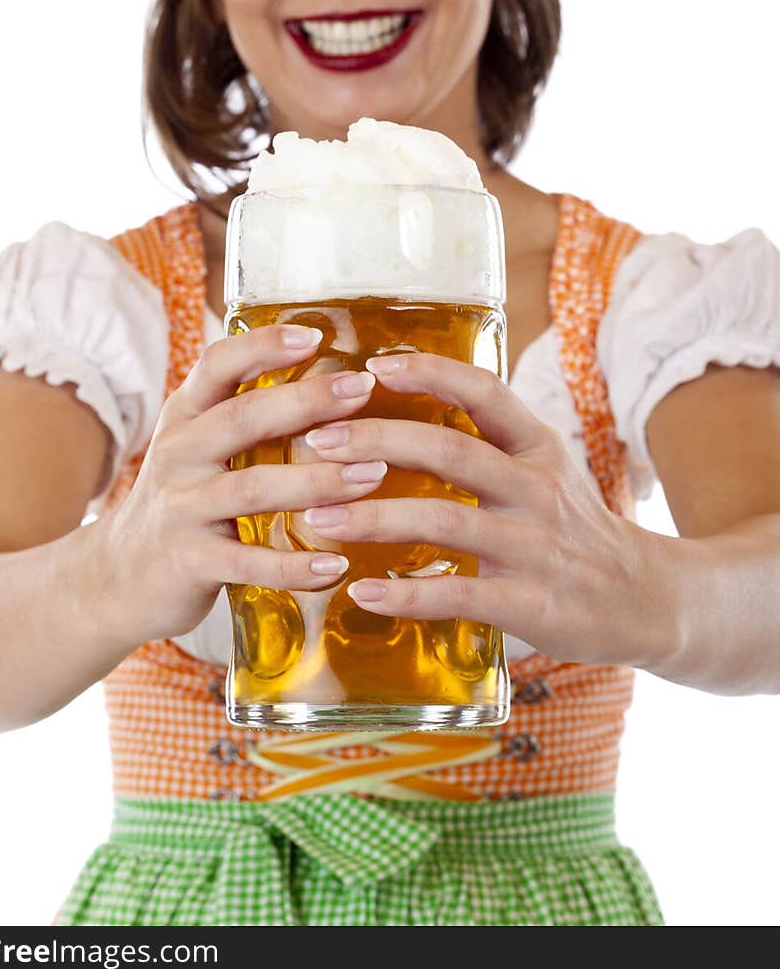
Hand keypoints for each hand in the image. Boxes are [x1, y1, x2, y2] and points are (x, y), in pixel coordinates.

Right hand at [105, 325, 387, 643]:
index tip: (315, 335)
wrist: (119, 577)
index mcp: (186, 416)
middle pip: (243, 418)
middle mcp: (179, 453)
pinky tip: (337, 566)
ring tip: (373, 475)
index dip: (263, 346)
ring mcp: (181, 507)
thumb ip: (245, 413)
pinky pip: (248, 561)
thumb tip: (331, 377)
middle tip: (363, 390)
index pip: (218, 364)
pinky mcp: (189, 561)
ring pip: (252, 488)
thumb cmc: (185, 499)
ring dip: (317, 481)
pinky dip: (294, 565)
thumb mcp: (199, 445)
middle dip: (307, 401)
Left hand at [299, 351, 671, 669]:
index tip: (375, 364)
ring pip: (445, 520)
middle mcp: (537, 488)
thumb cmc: (577, 529)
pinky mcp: (533, 604)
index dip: (430, 372)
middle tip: (316, 440)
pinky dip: (407, 595)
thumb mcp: (545, 469)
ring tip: (317, 518)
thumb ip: (488, 443)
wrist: (651, 598)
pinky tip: (362, 591)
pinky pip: (460, 595)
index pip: (484, 391)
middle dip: (376, 440)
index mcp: (537, 447)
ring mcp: (536, 546)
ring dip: (373, 517)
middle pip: (450, 449)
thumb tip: (399, 416)